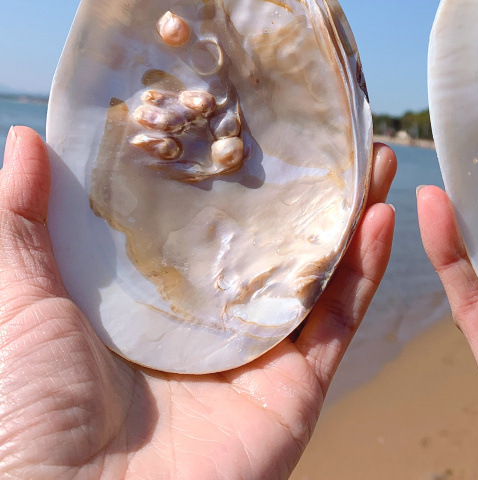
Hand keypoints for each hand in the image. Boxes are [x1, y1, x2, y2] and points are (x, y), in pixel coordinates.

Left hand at [0, 126, 395, 478]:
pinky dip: (365, 271)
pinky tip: (382, 217)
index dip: (245, 173)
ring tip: (380, 159)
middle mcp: (216, 320)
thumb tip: (27, 139)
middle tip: (341, 133)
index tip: (264, 121)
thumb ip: (25, 225)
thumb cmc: (29, 416)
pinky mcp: (294, 388)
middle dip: (315, 187)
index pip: (215, 221)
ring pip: (322, 272)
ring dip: (355, 215)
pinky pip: (338, 322)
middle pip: (280, 240)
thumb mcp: (24, 303)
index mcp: (161, 297)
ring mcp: (259, 353)